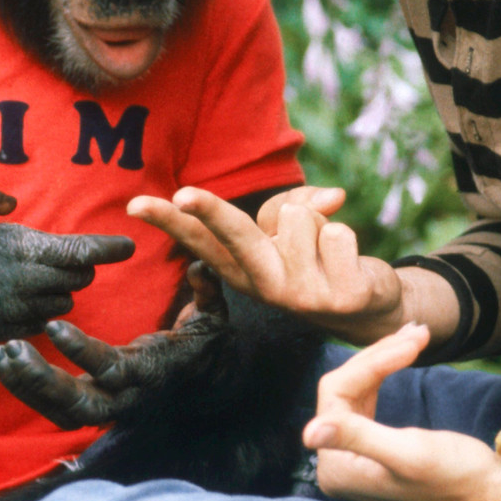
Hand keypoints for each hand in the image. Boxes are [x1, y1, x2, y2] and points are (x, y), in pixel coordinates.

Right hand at [0, 189, 135, 340]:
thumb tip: (10, 203)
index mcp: (19, 245)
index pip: (81, 252)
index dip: (109, 248)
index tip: (127, 245)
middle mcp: (19, 280)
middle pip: (77, 281)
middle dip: (78, 269)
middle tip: (70, 260)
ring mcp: (6, 310)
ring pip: (60, 306)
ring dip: (58, 293)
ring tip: (40, 280)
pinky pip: (34, 326)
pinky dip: (37, 314)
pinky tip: (21, 302)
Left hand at [0, 263, 228, 427]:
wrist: (204, 387)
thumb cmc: (202, 346)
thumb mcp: (213, 317)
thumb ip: (207, 291)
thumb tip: (200, 265)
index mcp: (150, 374)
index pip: (111, 370)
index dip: (81, 351)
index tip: (53, 326)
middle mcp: (127, 399)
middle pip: (77, 404)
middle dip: (41, 380)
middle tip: (11, 349)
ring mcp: (109, 409)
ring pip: (60, 411)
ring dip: (26, 386)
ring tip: (0, 354)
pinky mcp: (94, 408)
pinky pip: (53, 409)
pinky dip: (26, 390)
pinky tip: (4, 363)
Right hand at [128, 186, 404, 342]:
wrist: (364, 306)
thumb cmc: (313, 254)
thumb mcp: (294, 225)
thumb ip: (298, 201)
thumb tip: (333, 198)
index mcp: (240, 266)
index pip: (198, 237)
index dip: (168, 220)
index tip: (137, 205)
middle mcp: (262, 283)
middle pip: (234, 232)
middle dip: (208, 210)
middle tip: (183, 195)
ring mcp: (300, 294)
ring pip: (298, 216)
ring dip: (317, 221)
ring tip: (322, 250)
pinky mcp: (340, 297)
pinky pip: (337, 233)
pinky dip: (346, 236)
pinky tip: (347, 264)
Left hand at [304, 326, 500, 500]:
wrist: (494, 497)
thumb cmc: (458, 478)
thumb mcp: (408, 454)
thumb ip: (357, 439)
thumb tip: (308, 434)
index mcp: (336, 469)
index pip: (337, 395)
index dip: (372, 363)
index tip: (413, 342)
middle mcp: (336, 464)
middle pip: (345, 389)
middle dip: (380, 355)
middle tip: (420, 331)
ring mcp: (353, 455)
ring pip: (357, 388)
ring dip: (385, 358)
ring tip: (418, 334)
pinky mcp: (373, 447)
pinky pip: (368, 398)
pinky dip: (386, 373)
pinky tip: (405, 353)